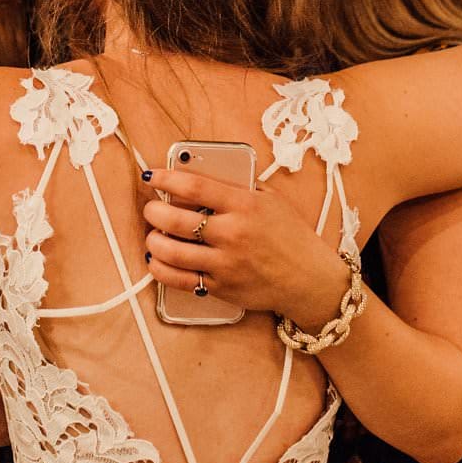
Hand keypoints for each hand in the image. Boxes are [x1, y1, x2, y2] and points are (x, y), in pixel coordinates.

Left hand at [142, 168, 352, 330]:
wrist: (310, 279)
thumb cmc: (292, 236)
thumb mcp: (272, 200)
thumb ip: (241, 187)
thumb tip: (205, 175)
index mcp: (245, 205)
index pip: (195, 186)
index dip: (167, 178)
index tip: (152, 175)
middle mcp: (232, 233)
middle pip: (176, 219)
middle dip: (153, 212)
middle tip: (151, 209)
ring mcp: (226, 263)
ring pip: (172, 252)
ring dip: (153, 241)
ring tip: (152, 235)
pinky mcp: (222, 287)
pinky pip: (181, 280)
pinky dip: (161, 270)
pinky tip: (156, 261)